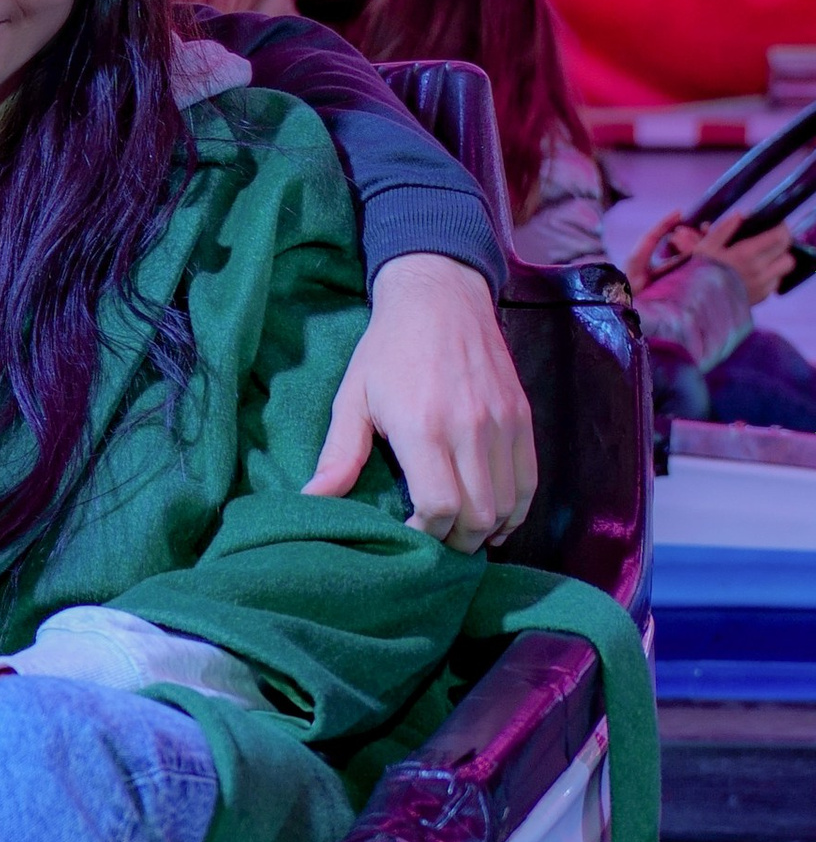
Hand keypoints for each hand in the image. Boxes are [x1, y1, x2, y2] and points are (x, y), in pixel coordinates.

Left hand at [305, 252, 536, 551]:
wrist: (440, 295)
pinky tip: (496, 520)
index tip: (406, 538)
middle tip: (434, 546)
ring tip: (461, 537)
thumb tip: (312, 500)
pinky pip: (529, 479)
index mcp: (423, 428)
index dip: (424, 536)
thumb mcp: (352, 398)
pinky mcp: (523, 416)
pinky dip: (516, 508)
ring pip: (508, 504)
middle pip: (478, 515)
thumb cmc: (388, 349)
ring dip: (487, 531)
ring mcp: (503, 423)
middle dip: (456, 543)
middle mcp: (470, 429)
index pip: (439, 508)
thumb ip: (339, 455)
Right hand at [637, 207, 796, 305]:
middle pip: (788, 254)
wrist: (694, 308)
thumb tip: (741, 215)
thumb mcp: (705, 247)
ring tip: (765, 257)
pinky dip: (770, 275)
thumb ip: (725, 229)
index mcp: (746, 254)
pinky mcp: (759, 298)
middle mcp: (758, 271)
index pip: (780, 237)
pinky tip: (756, 272)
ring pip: (784, 270)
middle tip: (772, 240)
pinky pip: (774, 283)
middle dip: (783, 245)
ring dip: (778, 261)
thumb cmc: (696, 274)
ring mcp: (760, 287)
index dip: (781, 229)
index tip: (775, 225)